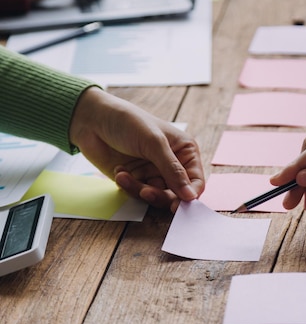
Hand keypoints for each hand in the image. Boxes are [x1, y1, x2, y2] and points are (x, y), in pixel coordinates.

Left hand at [69, 87, 204, 211]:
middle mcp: (172, 164)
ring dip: (140, 190)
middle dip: (161, 195)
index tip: (178, 204)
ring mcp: (153, 172)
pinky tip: (119, 171)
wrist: (92, 118)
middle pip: (177, 194)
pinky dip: (128, 186)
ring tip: (125, 176)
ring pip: (156, 196)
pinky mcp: (136, 179)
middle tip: (146, 192)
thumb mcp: (154, 143)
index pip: (195, 181)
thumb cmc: (128, 121)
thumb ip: (173, 171)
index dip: (189, 195)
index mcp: (184, 151)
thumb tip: (190, 196)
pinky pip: (138, 193)